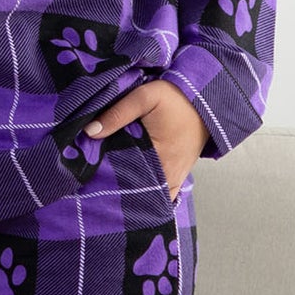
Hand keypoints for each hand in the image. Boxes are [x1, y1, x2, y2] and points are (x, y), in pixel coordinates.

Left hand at [80, 77, 207, 201]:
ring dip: (131, 193)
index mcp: (159, 158)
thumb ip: (117, 114)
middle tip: (95, 185)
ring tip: (110, 189)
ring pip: (148, 197)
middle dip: (116, 190)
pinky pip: (162, 196)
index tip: (89, 180)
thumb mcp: (145, 97)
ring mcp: (174, 179)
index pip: (125, 180)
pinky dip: (148, 197)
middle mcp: (169, 175)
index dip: (106, 181)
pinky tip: (133, 193)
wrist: (206, 100)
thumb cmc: (177, 98)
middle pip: (136, 193)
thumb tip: (90, 132)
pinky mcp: (178, 177)